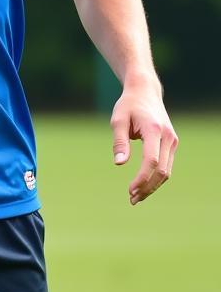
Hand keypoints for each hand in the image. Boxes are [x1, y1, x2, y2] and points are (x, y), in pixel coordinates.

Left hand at [111, 82, 177, 203]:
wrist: (144, 92)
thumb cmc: (128, 105)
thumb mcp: (118, 119)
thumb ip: (119, 141)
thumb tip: (119, 163)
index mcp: (154, 130)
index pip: (151, 161)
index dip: (142, 178)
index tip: (130, 190)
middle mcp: (167, 137)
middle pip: (162, 171)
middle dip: (147, 187)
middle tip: (132, 199)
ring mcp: (172, 141)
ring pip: (167, 171)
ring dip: (152, 186)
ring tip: (136, 196)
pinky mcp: (171, 143)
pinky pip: (166, 165)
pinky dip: (156, 177)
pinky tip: (144, 185)